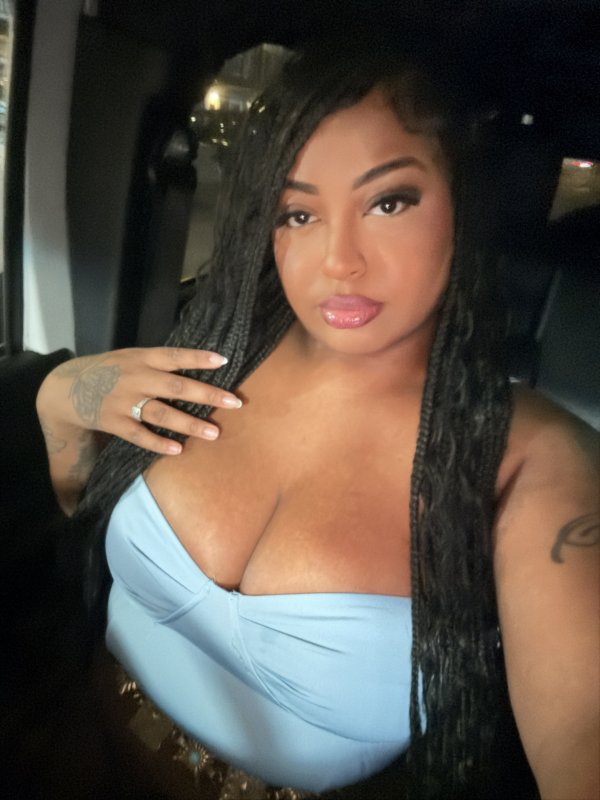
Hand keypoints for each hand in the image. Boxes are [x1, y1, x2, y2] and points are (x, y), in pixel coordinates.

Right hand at [39, 347, 239, 455]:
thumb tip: (194, 365)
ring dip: (190, 424)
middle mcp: (136, 378)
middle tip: (234, 402)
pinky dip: (158, 443)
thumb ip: (157, 362)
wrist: (67, 388)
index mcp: (141, 358)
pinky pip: (140, 435)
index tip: (223, 361)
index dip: (198, 358)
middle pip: (176, 387)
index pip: (174, 356)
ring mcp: (125, 401)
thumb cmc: (108, 370)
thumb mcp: (130, 357)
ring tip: (214, 432)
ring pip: (162, 413)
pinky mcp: (115, 422)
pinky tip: (177, 450)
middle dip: (207, 395)